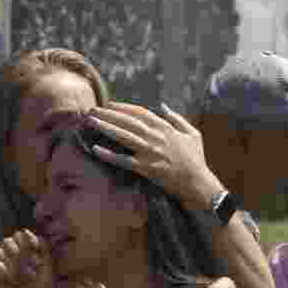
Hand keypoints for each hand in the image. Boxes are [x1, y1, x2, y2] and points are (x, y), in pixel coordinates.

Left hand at [85, 102, 219, 207]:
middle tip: (93, 110)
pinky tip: (95, 149)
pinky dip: (109, 155)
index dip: (123, 107)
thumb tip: (162, 106)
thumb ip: (176, 118)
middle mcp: (156, 137)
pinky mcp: (146, 168)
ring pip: (123, 136)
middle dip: (109, 114)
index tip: (109, 104)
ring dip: (105, 127)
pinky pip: (123, 160)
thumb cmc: (196, 158)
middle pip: (128, 122)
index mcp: (166, 128)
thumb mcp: (192, 134)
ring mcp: (150, 153)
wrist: (197, 182)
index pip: (140, 112)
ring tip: (90, 121)